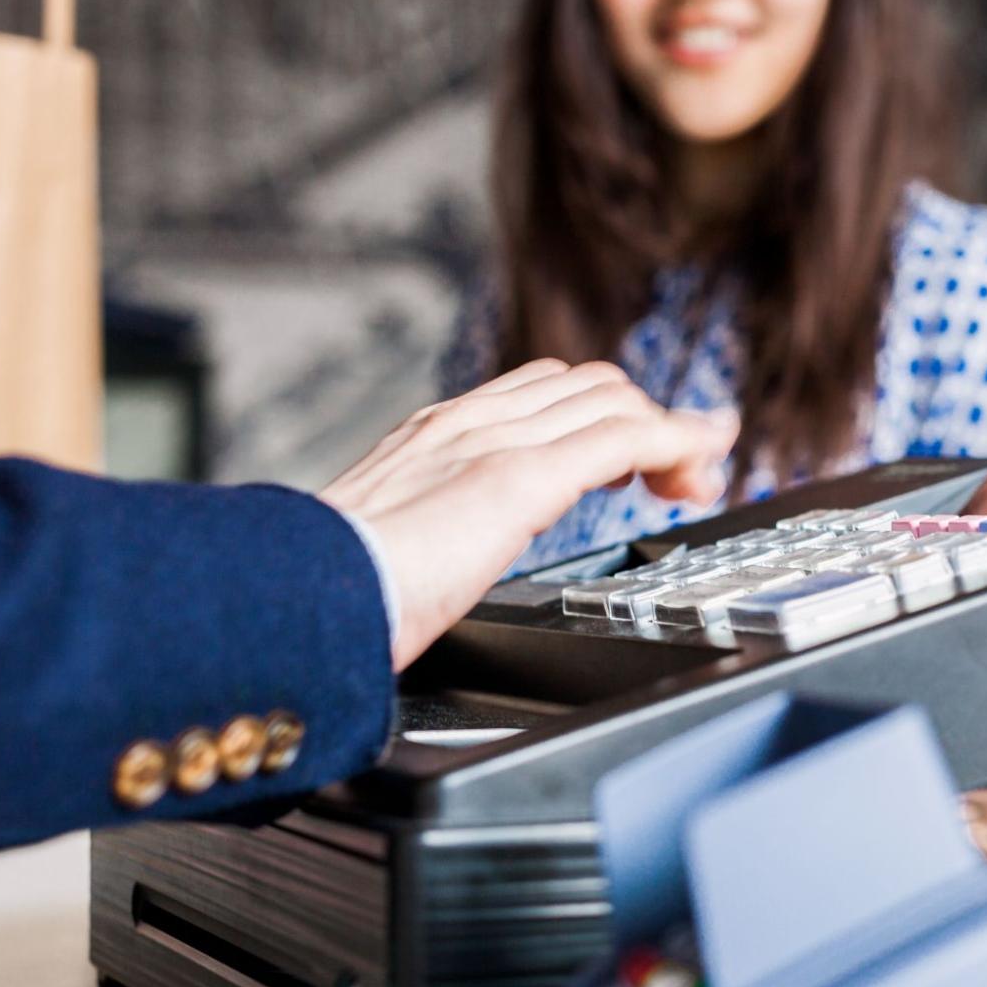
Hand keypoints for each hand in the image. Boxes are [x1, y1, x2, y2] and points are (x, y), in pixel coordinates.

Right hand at [320, 359, 737, 669]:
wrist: (284, 600)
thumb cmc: (323, 597)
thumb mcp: (385, 554)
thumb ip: (424, 543)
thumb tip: (426, 580)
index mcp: (434, 437)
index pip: (543, 394)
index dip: (603, 418)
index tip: (639, 467)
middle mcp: (464, 422)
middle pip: (588, 385)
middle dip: (648, 422)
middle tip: (681, 482)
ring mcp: (488, 442)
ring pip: (612, 399)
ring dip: (673, 433)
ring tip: (702, 477)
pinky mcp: (513, 476)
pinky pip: (622, 435)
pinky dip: (676, 441)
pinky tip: (700, 465)